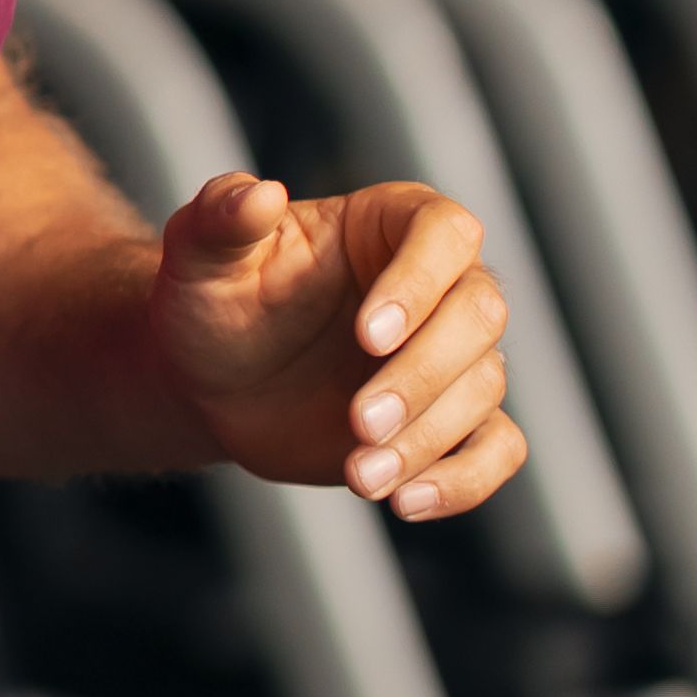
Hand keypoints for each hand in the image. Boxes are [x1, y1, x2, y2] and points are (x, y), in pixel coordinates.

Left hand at [152, 175, 523, 521]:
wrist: (211, 377)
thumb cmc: (211, 300)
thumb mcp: (199, 253)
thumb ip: (221, 216)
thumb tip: (260, 194)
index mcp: (392, 223)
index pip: (446, 233)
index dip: (419, 282)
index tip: (367, 334)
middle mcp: (440, 285)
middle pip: (480, 316)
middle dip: (422, 376)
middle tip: (358, 422)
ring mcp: (450, 356)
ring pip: (484, 388)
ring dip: (429, 437)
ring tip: (361, 475)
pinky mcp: (449, 422)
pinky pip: (497, 449)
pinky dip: (465, 481)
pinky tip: (406, 502)